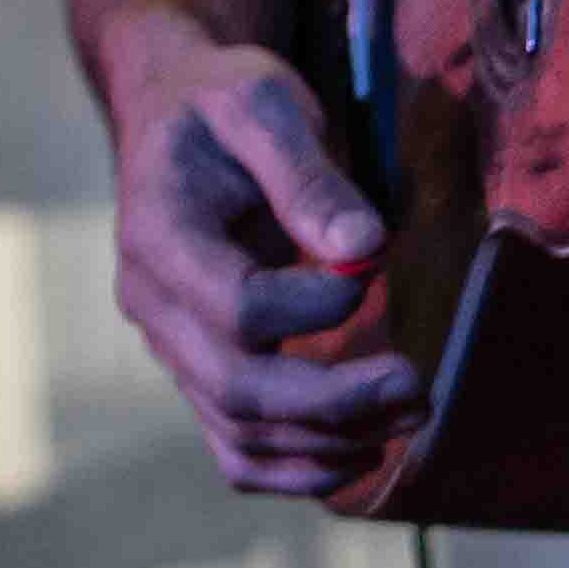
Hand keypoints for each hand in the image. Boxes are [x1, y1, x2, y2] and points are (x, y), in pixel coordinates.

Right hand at [95, 7, 417, 496]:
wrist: (174, 111)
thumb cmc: (224, 101)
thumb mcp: (264, 103)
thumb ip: (307, 176)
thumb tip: (366, 248)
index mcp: (157, 232)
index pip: (236, 308)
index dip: (312, 308)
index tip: (370, 272)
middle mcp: (152, 302)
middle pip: (237, 389)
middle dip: (334, 402)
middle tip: (416, 386)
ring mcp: (170, 344)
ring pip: (239, 432)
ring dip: (330, 442)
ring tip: (411, 416)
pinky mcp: (196, 367)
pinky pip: (236, 446)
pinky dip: (298, 467)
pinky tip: (364, 452)